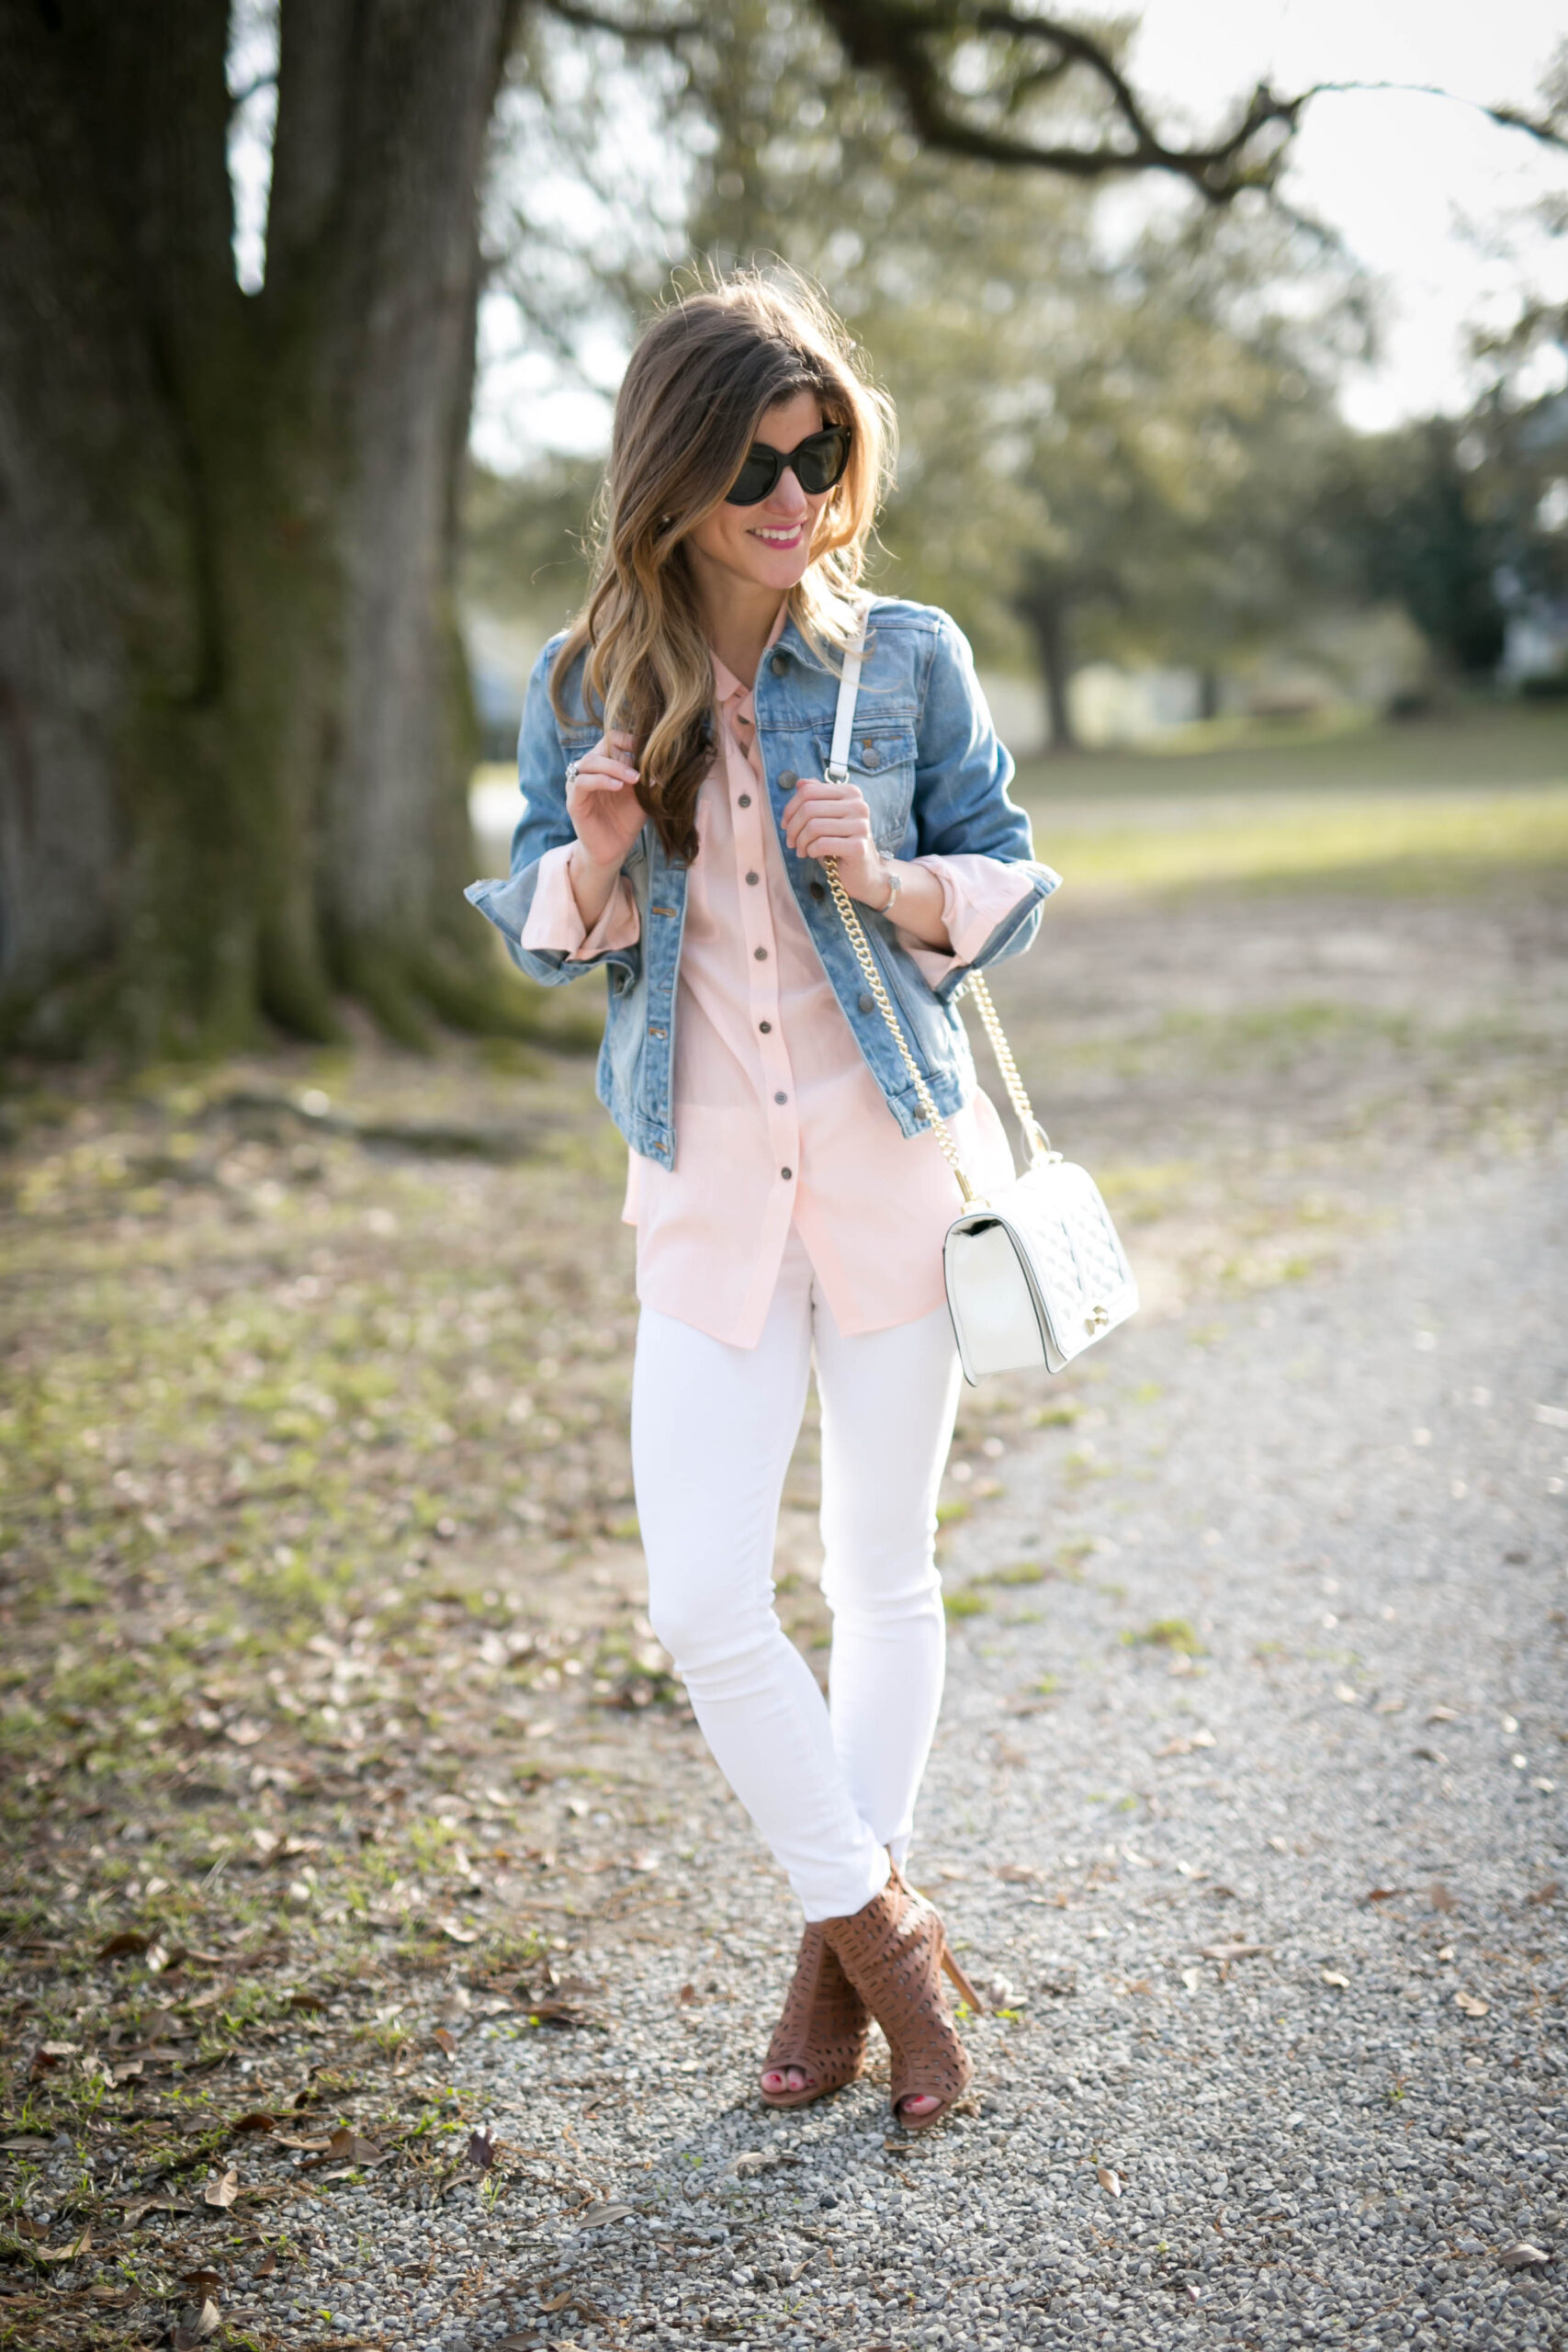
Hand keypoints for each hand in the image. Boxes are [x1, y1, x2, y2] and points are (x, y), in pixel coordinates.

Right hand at [565, 731, 645, 871]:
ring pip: (589, 762)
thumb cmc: (627, 819)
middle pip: (601, 748)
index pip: (610, 739)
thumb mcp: (642, 794)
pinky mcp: (574, 801)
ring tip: (633, 779)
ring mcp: (578, 784)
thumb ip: (647, 776)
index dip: (627, 739)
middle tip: (640, 773)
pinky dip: (601, 780)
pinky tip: (618, 787)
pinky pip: (582, 782)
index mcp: (604, 765)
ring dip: (614, 767)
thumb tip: (664, 759)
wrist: (614, 848)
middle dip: (623, 756)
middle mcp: (588, 771)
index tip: (646, 750)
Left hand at [780, 773, 889, 906]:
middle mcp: (859, 805)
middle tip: (791, 842)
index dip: (790, 808)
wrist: (862, 873)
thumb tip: (800, 783)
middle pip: (809, 808)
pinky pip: (823, 844)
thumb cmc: (839, 844)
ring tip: (801, 851)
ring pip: (814, 826)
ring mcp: (861, 825)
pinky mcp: (860, 847)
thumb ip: (816, 798)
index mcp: (851, 793)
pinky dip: (811, 851)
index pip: (809, 791)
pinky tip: (813, 855)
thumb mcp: (825, 818)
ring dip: (801, 842)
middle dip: (793, 828)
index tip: (785, 825)